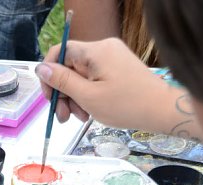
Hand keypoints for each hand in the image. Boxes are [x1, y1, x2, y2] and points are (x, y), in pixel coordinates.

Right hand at [35, 38, 167, 127]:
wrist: (161, 110)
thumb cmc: (127, 105)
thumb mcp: (87, 96)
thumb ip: (62, 81)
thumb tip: (40, 68)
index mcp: (95, 51)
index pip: (59, 52)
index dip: (49, 74)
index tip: (49, 97)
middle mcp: (103, 49)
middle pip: (68, 66)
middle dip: (62, 92)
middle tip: (63, 116)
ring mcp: (111, 58)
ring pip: (79, 75)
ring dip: (73, 97)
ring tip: (79, 117)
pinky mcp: (116, 67)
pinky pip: (92, 78)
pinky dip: (86, 95)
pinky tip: (88, 111)